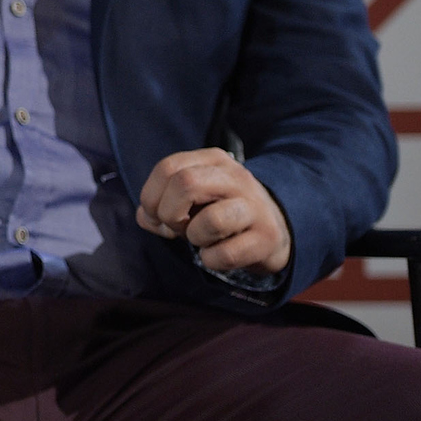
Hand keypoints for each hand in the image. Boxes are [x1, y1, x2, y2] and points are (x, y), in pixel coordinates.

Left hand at [135, 147, 292, 274]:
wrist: (275, 229)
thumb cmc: (220, 212)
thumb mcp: (190, 199)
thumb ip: (160, 204)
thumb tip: (145, 218)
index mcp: (213, 160)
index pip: (168, 167)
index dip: (151, 196)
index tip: (156, 215)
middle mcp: (236, 177)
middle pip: (185, 184)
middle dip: (169, 213)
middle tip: (176, 227)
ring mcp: (254, 207)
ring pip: (211, 220)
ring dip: (194, 237)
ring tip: (200, 239)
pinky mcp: (267, 237)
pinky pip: (225, 254)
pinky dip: (210, 259)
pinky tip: (216, 254)